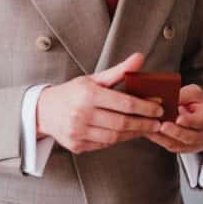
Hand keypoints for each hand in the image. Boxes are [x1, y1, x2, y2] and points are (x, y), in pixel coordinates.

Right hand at [36, 52, 163, 153]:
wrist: (43, 111)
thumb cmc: (73, 93)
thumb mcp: (94, 79)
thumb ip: (119, 71)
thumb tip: (139, 58)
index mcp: (88, 95)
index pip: (124, 104)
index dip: (145, 107)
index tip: (159, 109)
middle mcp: (82, 114)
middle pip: (122, 123)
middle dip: (144, 124)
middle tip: (158, 123)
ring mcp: (78, 132)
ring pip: (114, 137)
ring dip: (133, 134)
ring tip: (145, 128)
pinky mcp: (76, 146)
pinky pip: (103, 145)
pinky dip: (118, 140)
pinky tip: (127, 134)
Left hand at [145, 84, 202, 153]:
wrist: (200, 122)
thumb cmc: (196, 105)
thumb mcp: (194, 95)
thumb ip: (184, 95)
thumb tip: (170, 96)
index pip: (200, 121)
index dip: (190, 121)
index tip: (179, 118)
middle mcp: (202, 135)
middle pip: (189, 137)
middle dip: (175, 132)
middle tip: (163, 126)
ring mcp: (191, 145)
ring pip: (177, 144)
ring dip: (163, 137)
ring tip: (151, 128)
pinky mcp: (179, 149)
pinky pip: (169, 146)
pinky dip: (157, 139)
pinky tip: (148, 132)